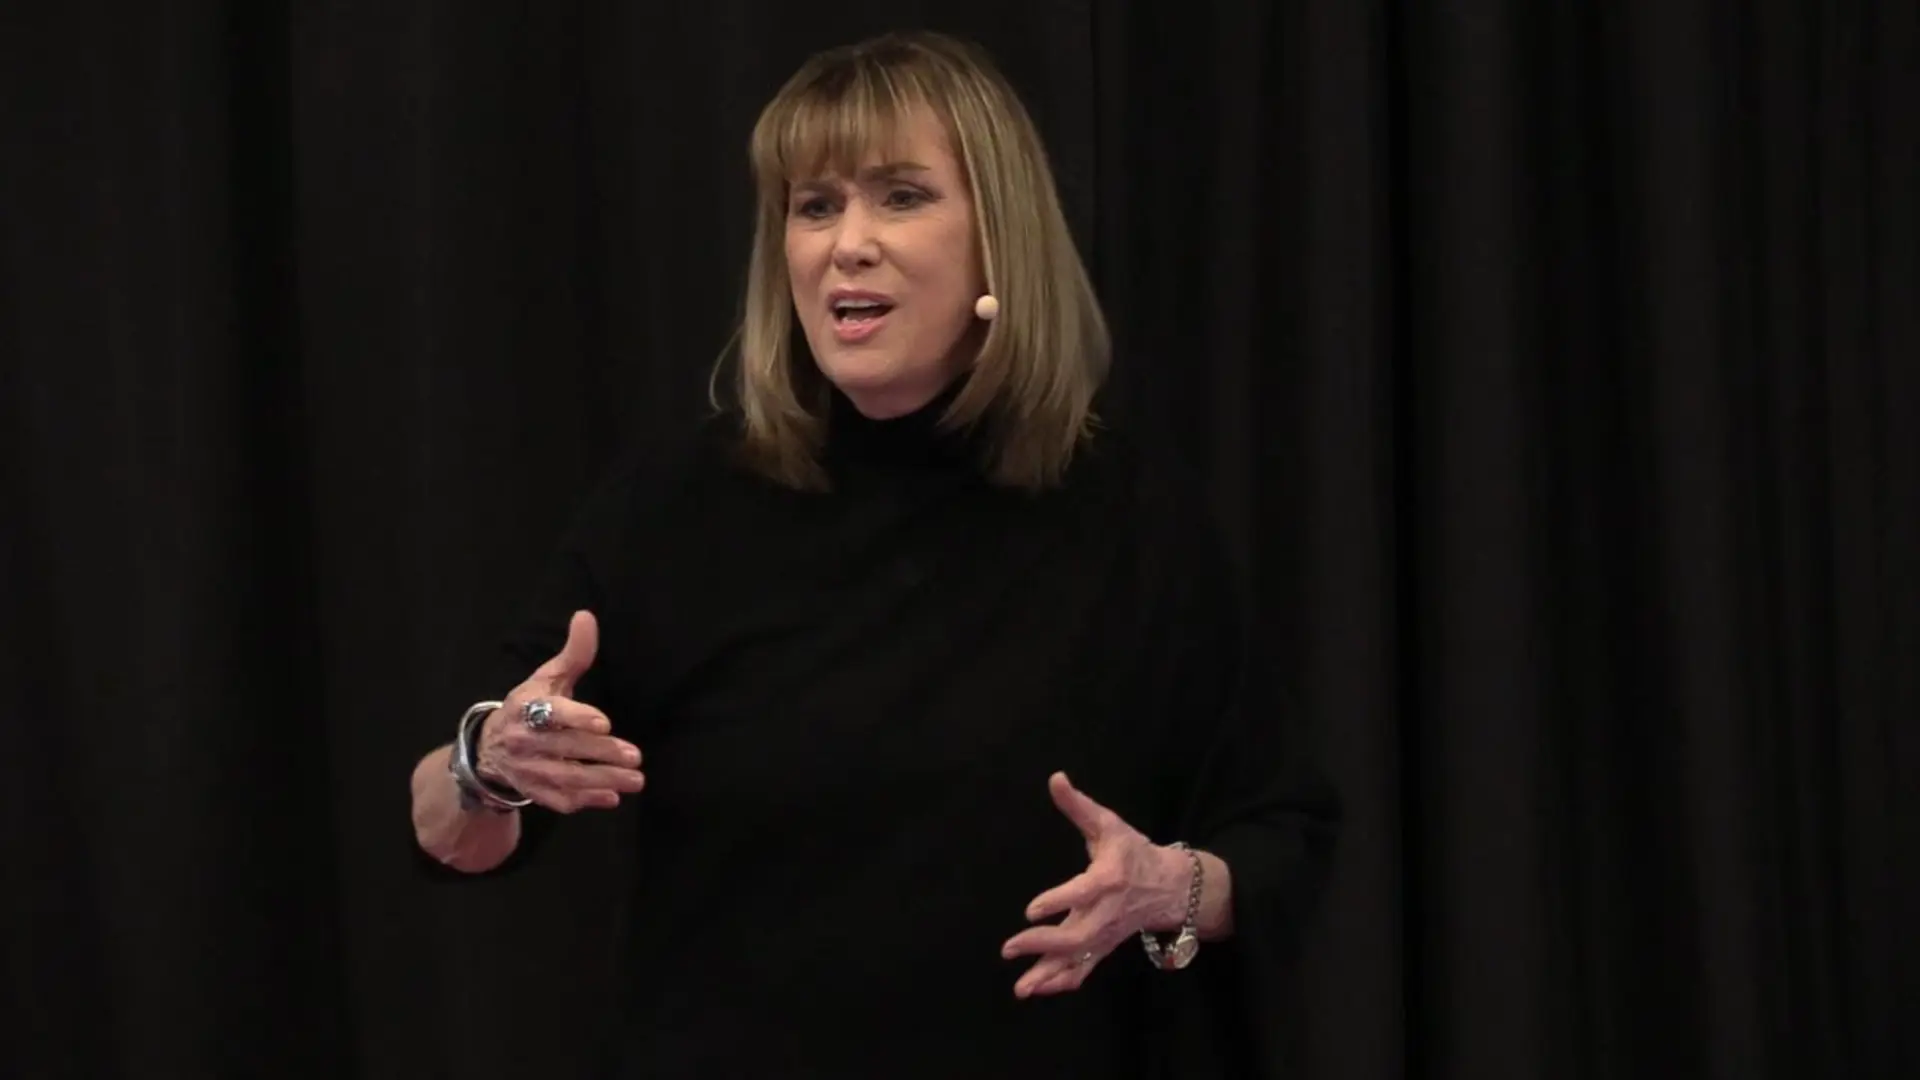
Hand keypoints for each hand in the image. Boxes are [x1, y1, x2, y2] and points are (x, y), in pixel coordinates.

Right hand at [474, 610, 645, 813]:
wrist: (490, 746)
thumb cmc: (529, 706)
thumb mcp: (547, 678)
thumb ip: (573, 654)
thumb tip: (587, 616)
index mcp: (527, 708)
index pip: (551, 713)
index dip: (576, 717)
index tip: (604, 722)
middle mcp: (525, 741)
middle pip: (566, 749)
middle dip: (602, 754)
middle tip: (635, 757)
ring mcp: (529, 769)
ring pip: (566, 778)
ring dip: (602, 781)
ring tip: (636, 780)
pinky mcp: (534, 791)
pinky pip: (559, 800)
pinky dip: (584, 801)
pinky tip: (612, 798)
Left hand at [1001, 772, 1191, 997]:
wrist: (1170, 886)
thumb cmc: (1133, 852)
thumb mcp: (1109, 824)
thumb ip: (1078, 806)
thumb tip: (1055, 778)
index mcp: (1109, 879)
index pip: (1084, 892)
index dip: (1059, 901)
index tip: (1031, 910)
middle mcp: (1108, 912)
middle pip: (1078, 936)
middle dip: (1043, 945)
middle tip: (1009, 947)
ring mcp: (1106, 934)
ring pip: (1079, 960)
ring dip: (1049, 974)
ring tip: (1021, 987)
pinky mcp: (1104, 947)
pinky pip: (1084, 970)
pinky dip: (1062, 983)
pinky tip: (1036, 989)